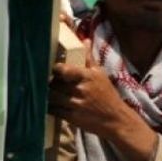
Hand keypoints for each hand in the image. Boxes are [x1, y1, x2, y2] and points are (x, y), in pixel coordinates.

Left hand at [48, 39, 156, 160]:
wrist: (116, 119)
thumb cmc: (107, 94)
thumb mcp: (100, 74)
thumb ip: (89, 58)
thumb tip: (85, 40)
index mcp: (87, 77)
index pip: (65, 70)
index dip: (55, 69)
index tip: (51, 68)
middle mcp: (81, 90)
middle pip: (54, 83)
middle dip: (49, 82)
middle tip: (45, 80)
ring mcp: (76, 105)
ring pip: (51, 96)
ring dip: (46, 94)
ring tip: (45, 91)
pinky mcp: (72, 118)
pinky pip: (53, 110)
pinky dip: (48, 106)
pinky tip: (48, 103)